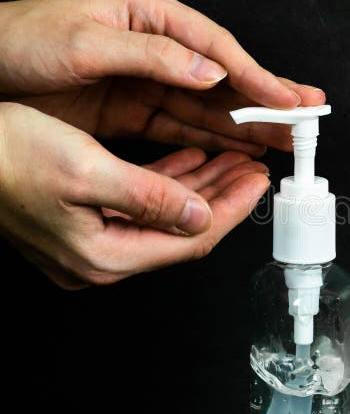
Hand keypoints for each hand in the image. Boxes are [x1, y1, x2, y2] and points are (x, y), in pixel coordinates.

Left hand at [0, 0, 324, 153]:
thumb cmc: (19, 41)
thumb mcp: (85, 42)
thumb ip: (153, 56)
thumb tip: (212, 72)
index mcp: (152, 14)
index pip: (218, 49)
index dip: (259, 77)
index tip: (290, 101)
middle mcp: (158, 46)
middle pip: (224, 78)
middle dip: (267, 101)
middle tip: (305, 121)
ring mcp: (148, 80)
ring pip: (209, 107)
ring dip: (248, 125)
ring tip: (284, 140)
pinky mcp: (134, 110)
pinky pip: (183, 126)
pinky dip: (212, 139)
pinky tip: (239, 149)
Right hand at [0, 102, 268, 288]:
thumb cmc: (6, 156)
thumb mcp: (85, 170)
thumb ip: (149, 198)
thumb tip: (201, 217)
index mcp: (105, 255)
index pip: (191, 239)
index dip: (233, 209)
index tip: (260, 183)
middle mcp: (101, 257)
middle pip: (184, 230)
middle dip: (225, 197)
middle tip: (256, 168)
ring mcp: (93, 242)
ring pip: (167, 215)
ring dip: (203, 186)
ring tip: (234, 159)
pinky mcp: (85, 221)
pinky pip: (142, 205)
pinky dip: (170, 182)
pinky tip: (190, 161)